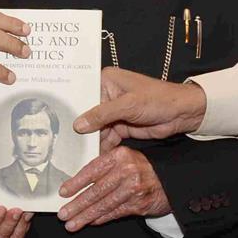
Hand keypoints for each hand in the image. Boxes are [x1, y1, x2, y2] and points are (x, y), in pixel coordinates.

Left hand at [56, 146, 170, 231]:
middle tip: (63, 214)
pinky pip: (116, 213)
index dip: (76, 183)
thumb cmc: (141, 169)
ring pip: (105, 205)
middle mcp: (127, 170)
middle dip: (78, 204)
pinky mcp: (140, 204)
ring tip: (72, 224)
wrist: (169, 181)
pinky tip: (91, 222)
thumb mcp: (124, 159)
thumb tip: (75, 183)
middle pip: (97, 190)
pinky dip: (102, 218)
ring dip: (86, 216)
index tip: (63, 192)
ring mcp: (134, 188)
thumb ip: (104, 167)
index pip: (93, 170)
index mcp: (120, 155)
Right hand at [72, 68, 207, 151]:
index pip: (83, 94)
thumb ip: (102, 114)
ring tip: (72, 153)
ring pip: (95, 129)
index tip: (55, 121)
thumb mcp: (128, 105)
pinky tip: (89, 157)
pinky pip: (106, 138)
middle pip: (87, 114)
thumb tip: (77, 125)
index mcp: (106, 80)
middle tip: (61, 143)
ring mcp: (113, 112)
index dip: (71, 108)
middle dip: (78, 129)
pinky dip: (100, 147)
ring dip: (88, 141)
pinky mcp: (121, 127)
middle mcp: (106, 94)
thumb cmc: (158, 99)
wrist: (182, 113)